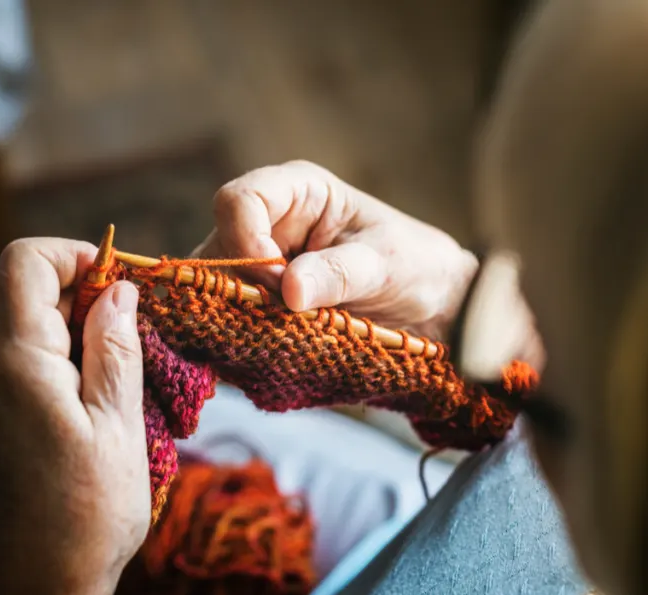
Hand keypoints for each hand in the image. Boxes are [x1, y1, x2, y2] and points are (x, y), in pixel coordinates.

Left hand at [0, 238, 149, 594]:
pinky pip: (34, 359)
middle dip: (90, 294)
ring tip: (130, 373)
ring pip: (37, 325)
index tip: (120, 281)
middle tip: (141, 332)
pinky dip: (72, 358)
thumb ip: (114, 346)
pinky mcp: (0, 412)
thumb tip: (118, 287)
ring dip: (86, 330)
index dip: (75, 254)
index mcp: (17, 361)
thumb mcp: (117, 422)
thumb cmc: (89, 509)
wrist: (46, 579)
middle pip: (32, 291)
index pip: (24, 262)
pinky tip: (107, 396)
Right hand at [195, 160, 479, 339]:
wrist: (431, 309)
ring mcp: (258, 265)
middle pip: (217, 247)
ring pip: (216, 287)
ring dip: (240, 316)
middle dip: (241, 288)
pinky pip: (229, 317)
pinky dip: (244, 336)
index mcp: (298, 191)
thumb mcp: (385, 266)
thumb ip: (339, 273)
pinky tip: (273, 349)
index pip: (240, 200)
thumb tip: (289, 290)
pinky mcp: (258, 303)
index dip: (246, 240)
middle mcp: (268, 223)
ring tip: (282, 337)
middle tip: (282, 319)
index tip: (278, 284)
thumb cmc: (414, 267)